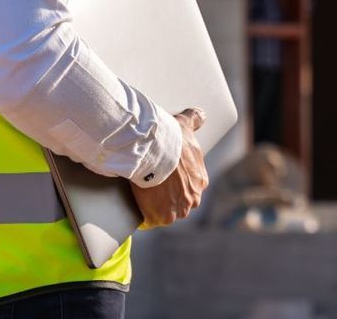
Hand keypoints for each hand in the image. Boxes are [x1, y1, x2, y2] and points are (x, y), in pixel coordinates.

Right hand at [133, 108, 207, 228]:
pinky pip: (149, 221)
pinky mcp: (159, 217)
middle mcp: (192, 199)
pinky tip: (135, 208)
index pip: (189, 189)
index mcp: (200, 181)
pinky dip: (142, 217)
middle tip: (151, 188)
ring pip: (165, 214)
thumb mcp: (187, 124)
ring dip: (155, 209)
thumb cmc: (171, 137)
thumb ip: (195, 120)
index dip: (175, 185)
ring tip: (141, 197)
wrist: (156, 149)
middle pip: (179, 204)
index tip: (164, 180)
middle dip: (167, 200)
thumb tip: (201, 115)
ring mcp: (176, 210)